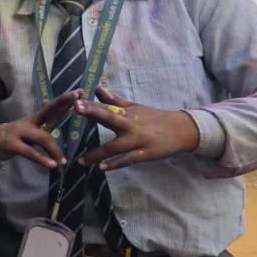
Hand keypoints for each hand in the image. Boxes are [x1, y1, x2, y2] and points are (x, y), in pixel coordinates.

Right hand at [0, 92, 79, 167]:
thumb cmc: (17, 136)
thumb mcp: (35, 128)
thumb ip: (50, 122)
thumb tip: (69, 112)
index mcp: (36, 118)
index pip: (52, 106)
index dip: (65, 99)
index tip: (80, 91)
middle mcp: (29, 122)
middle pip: (48, 112)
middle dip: (63, 105)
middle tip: (80, 101)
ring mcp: (20, 132)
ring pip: (42, 138)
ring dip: (54, 149)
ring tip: (63, 161)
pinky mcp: (12, 144)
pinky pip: (30, 152)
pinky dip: (41, 159)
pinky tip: (51, 165)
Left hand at [76, 87, 201, 171]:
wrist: (182, 130)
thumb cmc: (154, 118)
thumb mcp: (135, 107)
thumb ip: (114, 101)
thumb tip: (98, 88)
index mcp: (127, 112)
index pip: (105, 107)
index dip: (90, 104)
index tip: (74, 100)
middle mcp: (131, 124)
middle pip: (110, 117)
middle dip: (93, 112)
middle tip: (75, 109)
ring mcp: (138, 140)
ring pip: (115, 146)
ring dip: (97, 153)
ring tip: (81, 160)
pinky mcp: (145, 154)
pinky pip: (128, 160)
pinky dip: (115, 164)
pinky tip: (102, 167)